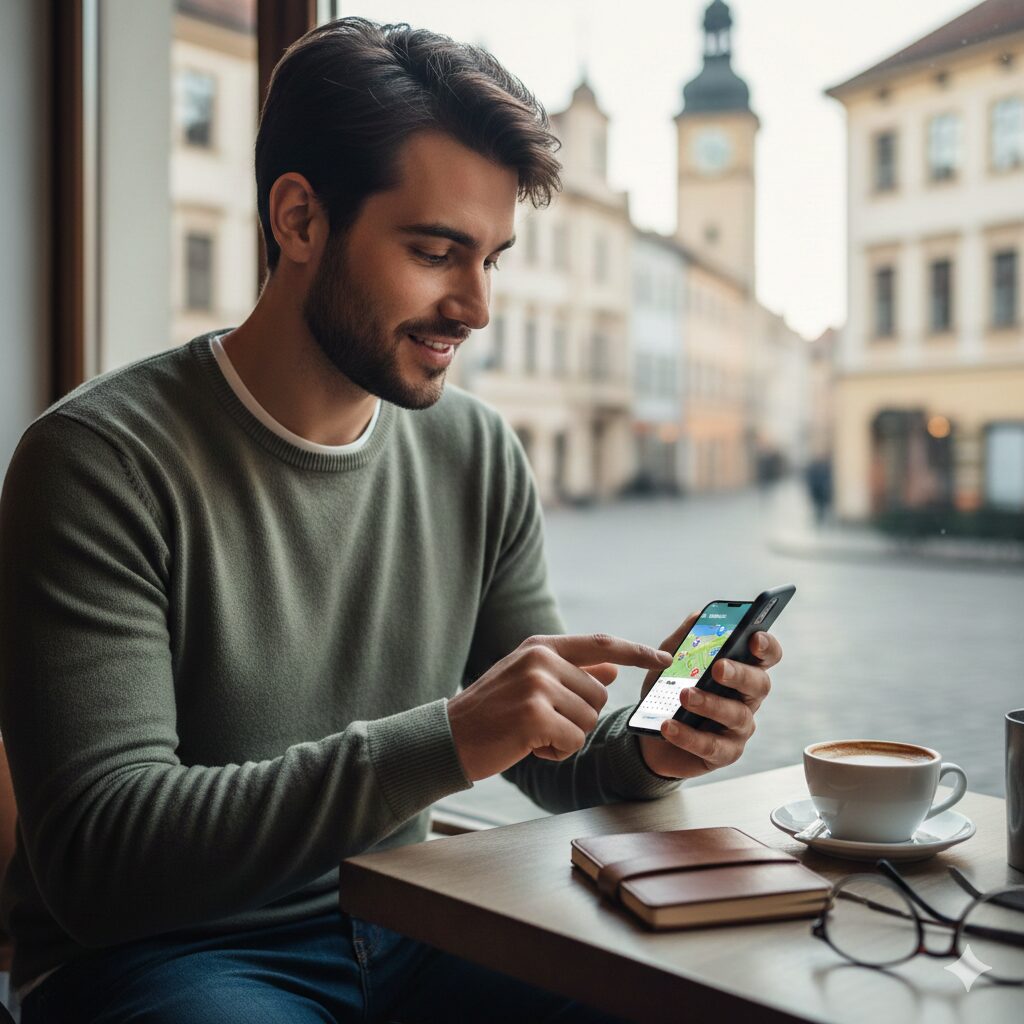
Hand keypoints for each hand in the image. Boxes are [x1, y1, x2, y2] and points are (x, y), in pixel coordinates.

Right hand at [448, 634, 672, 781]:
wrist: (448, 737)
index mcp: (541, 647)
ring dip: (565, 737)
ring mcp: (537, 685)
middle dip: (578, 718)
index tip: (665, 657)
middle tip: (540, 723)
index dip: (637, 651)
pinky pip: (573, 741)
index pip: (601, 644)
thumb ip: (571, 672)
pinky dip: (556, 752)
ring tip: (530, 732)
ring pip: (588, 720)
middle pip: (598, 695)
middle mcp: (540, 660)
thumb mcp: (530, 682)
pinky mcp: (534, 715)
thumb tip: (612, 669)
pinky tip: (528, 746)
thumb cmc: (491, 713)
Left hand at [638, 611, 781, 780]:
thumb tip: (698, 615)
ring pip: (736, 715)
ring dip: (710, 704)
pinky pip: (712, 746)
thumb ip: (685, 639)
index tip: (754, 637)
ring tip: (685, 695)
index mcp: (742, 669)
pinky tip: (668, 726)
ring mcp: (739, 728)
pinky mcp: (724, 753)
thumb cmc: (671, 690)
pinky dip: (688, 736)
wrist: (652, 731)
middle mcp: (748, 698)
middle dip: (739, 674)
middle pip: (758, 684)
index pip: (766, 655)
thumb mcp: (672, 661)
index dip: (766, 646)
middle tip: (718, 668)